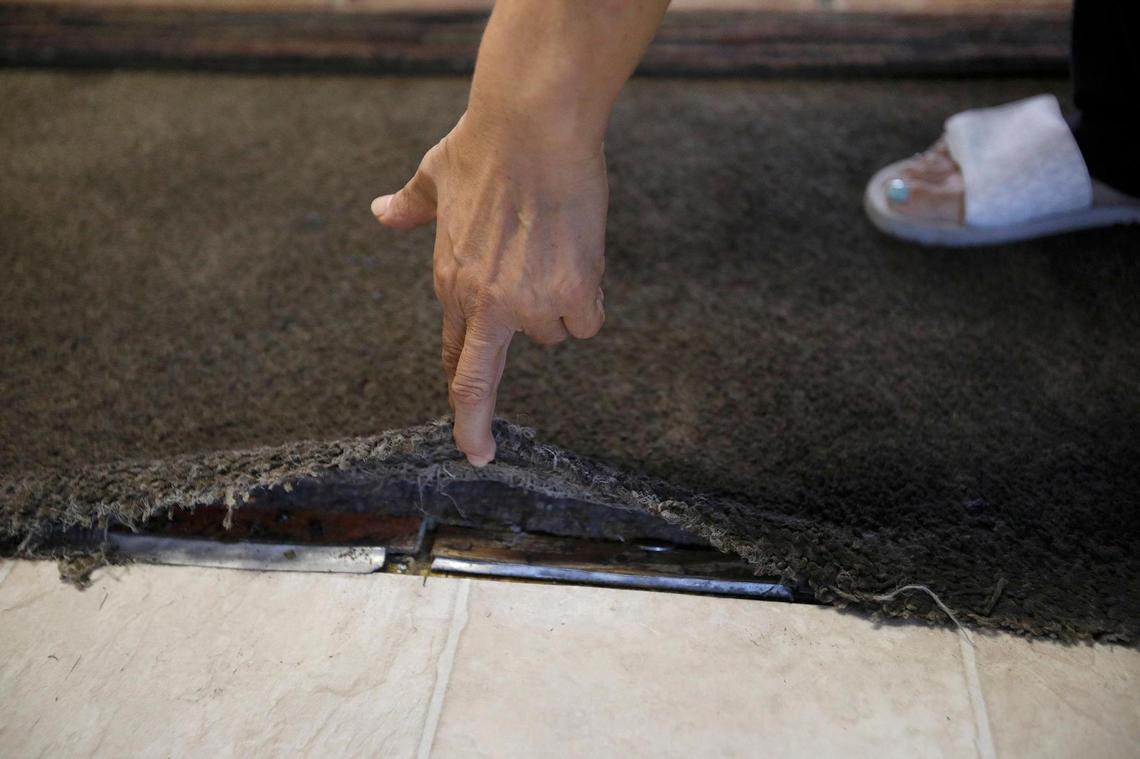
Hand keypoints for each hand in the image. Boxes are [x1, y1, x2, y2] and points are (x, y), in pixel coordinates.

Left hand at [372, 113, 606, 465]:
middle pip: (487, 373)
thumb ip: (411, 205)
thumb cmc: (485, 143)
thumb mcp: (434, 176)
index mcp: (451, 282)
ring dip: (559, 301)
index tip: (470, 438)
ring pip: (554, 333)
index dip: (463, 399)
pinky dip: (589, 293)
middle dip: (483, 406)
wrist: (531, 125)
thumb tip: (380, 212)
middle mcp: (483, 303)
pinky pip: (587, 318)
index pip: (455, 358)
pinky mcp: (570, 290)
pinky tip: (580, 250)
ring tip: (555, 246)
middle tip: (483, 434)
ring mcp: (527, 302)